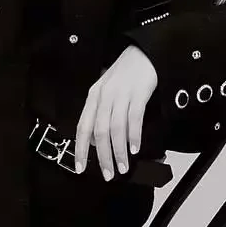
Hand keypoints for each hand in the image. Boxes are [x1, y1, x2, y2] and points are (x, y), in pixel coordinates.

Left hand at [73, 44, 158, 179]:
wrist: (145, 52)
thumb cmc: (126, 73)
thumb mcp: (107, 90)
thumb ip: (101, 112)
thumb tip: (97, 140)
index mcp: (93, 96)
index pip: (83, 126)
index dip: (80, 149)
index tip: (80, 168)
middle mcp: (104, 96)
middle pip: (99, 131)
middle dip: (102, 156)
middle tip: (107, 174)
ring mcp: (121, 94)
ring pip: (115, 128)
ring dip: (118, 151)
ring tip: (123, 168)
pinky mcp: (138, 93)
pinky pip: (134, 119)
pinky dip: (133, 136)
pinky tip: (134, 149)